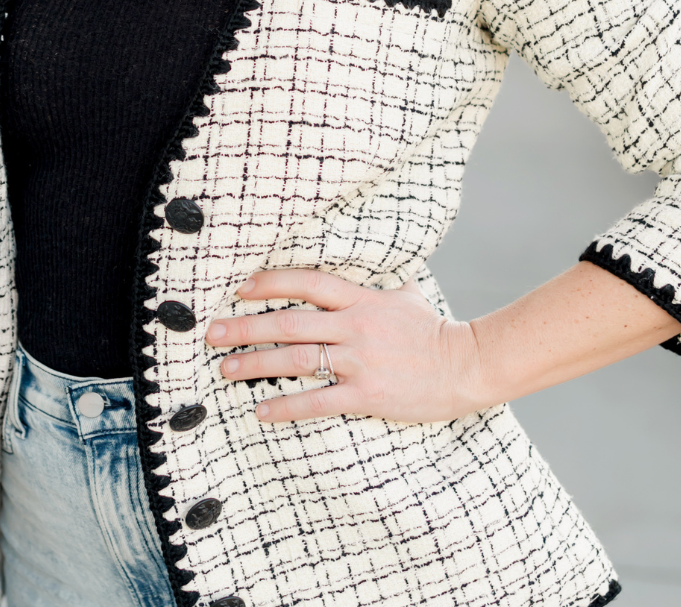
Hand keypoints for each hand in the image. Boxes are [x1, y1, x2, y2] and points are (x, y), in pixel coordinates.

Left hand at [206, 268, 480, 423]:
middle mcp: (355, 326)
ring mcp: (360, 361)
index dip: (270, 283)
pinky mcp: (367, 395)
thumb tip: (347, 270)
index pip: (307, 283)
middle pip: (290, 322)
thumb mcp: (402, 294)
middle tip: (213, 333)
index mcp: (361, 298)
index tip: (239, 288)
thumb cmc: (433, 329)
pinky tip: (262, 410)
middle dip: (247, 326)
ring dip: (256, 364)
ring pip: (297, 359)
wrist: (467, 364)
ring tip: (225, 369)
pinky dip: (287, 406)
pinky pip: (319, 401)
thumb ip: (369, 285)